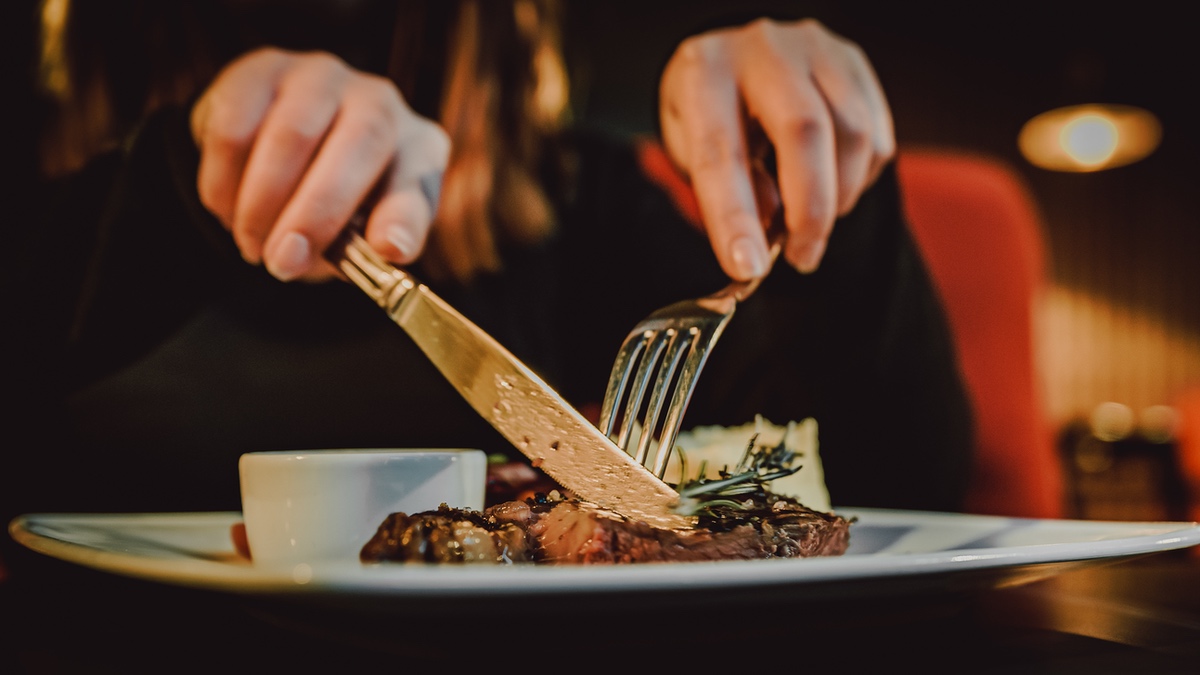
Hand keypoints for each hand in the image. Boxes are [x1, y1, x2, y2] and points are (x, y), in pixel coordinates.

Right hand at [190, 47, 449, 280]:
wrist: (283, 157)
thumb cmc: (337, 205)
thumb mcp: (363, 235)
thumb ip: (370, 246)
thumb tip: (380, 251)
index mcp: (418, 147)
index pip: (420, 178)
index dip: (403, 217)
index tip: (389, 250)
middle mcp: (379, 100)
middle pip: (360, 142)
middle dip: (315, 213)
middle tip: (284, 262)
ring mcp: (321, 77)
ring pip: (291, 134)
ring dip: (262, 202)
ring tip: (252, 244)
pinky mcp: (261, 70)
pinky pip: (236, 125)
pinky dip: (224, 179)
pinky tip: (227, 209)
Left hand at [659, 18, 894, 279]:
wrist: (738, 61)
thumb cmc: (709, 112)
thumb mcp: (691, 148)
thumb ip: (722, 188)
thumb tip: (762, 232)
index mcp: (705, 73)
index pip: (721, 152)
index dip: (735, 218)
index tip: (748, 268)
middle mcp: (762, 49)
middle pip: (804, 132)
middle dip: (809, 211)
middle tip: (801, 257)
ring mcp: (815, 50)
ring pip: (852, 134)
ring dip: (838, 197)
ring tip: (811, 221)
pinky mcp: (854, 63)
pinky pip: (876, 134)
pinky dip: (860, 177)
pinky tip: (831, 184)